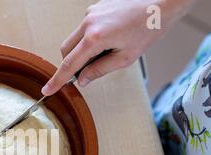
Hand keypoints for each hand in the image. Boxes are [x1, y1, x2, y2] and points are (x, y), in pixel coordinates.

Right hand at [42, 0, 194, 94]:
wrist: (162, 1)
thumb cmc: (149, 27)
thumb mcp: (126, 57)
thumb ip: (100, 69)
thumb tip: (83, 79)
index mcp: (95, 37)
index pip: (69, 64)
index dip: (58, 80)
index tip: (47, 89)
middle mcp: (88, 22)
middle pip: (66, 50)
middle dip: (72, 63)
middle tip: (90, 70)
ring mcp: (90, 13)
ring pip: (74, 39)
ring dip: (83, 50)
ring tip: (108, 49)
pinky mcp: (95, 7)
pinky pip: (84, 28)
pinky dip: (90, 38)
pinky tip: (111, 36)